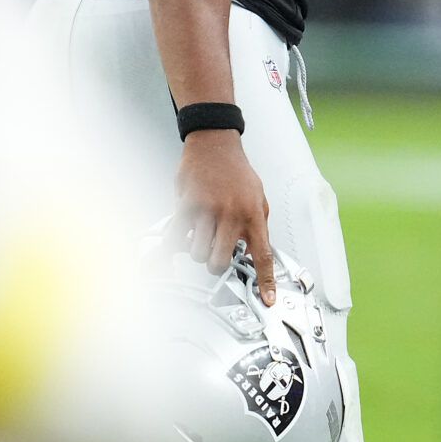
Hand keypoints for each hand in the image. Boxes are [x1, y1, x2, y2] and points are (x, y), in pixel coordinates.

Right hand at [176, 130, 276, 305]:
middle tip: (216, 255)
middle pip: (221, 262)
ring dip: (197, 251)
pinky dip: (172, 247)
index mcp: (254, 215)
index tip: (267, 299)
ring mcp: (208, 210)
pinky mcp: (186, 205)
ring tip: (199, 236)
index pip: (263, 255)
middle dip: (217, 265)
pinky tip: (173, 245)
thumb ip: (257, 225)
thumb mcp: (258, 196)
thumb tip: (255, 252)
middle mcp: (232, 215)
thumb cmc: (236, 170)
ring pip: (198, 253)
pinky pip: (176, 237)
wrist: (215, 142)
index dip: (266, 281)